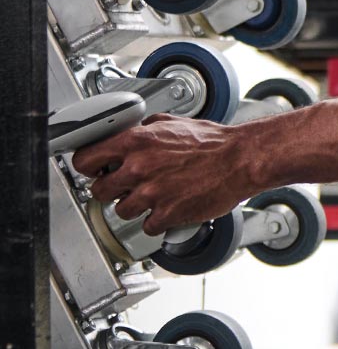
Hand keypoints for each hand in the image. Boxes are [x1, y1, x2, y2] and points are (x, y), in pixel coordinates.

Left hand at [72, 113, 254, 236]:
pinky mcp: (167, 214)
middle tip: (125, 187)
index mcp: (136, 142)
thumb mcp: (172, 122)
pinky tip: (167, 209)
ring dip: (134, 207)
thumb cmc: (213, 142)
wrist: (240, 160)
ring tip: (152, 197)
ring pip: (120, 211)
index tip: (94, 170)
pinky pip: (147, 226)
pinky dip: (156, 220)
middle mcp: (138, 168)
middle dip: (110, 190)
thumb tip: (129, 133)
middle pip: (98, 190)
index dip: (88, 166)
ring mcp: (151, 194)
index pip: (85, 159)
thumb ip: (144, 129)